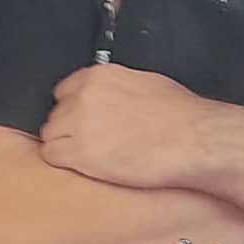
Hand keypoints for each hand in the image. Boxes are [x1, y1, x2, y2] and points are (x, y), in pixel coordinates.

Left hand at [41, 64, 209, 188]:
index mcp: (99, 76)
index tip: (82, 123)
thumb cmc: (181, 117)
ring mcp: (78, 123)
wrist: (192, 140)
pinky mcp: (79, 152)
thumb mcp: (146, 84)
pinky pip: (52, 156)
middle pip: (56, 114)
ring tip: (93, 158)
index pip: (63, 91)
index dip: (72, 110)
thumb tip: (114, 95)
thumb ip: (118, 87)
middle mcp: (83, 96)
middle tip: (92, 144)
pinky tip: (89, 167)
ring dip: (66, 148)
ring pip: (50, 136)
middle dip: (69, 130)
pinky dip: (66, 164)